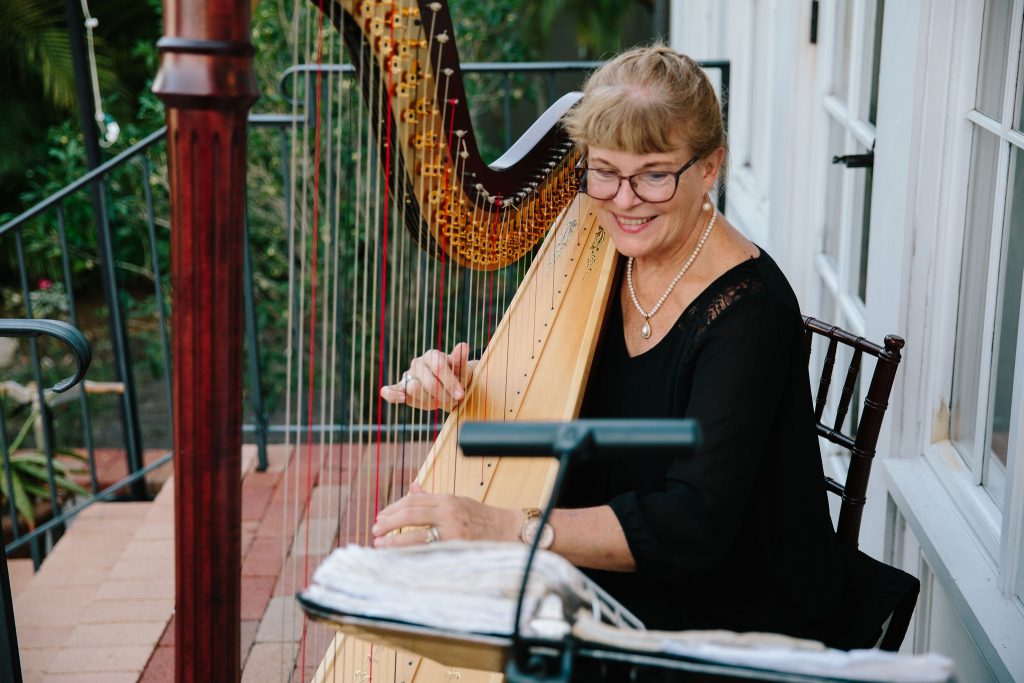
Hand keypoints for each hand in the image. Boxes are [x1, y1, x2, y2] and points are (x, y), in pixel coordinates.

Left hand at [371, 482, 519, 547]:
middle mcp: (448, 513)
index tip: (380, 516)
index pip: (413, 501)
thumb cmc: (480, 517)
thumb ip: (432, 498)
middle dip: (389, 522)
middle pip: (411, 514)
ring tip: (380, 544)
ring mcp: (452, 532)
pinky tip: (400, 556)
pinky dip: (411, 553)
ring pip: (416, 535)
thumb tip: (412, 488)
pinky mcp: (456, 548)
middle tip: (375, 529)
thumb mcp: (457, 501)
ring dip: (395, 541)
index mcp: (447, 499)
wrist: (506, 531)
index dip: (393, 508)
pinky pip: (428, 551)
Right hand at [379, 342, 475, 410]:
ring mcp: (408, 376)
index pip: (438, 367)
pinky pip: (391, 391)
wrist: (451, 389)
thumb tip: (463, 345)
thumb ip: (460, 360)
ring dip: (429, 400)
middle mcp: (418, 363)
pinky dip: (392, 394)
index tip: (460, 395)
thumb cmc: (458, 378)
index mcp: (432, 355)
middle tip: (453, 401)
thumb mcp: (463, 370)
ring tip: (440, 402)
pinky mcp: (401, 390)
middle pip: (428, 382)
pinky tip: (401, 398)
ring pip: (414, 389)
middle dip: (443, 395)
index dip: (450, 382)